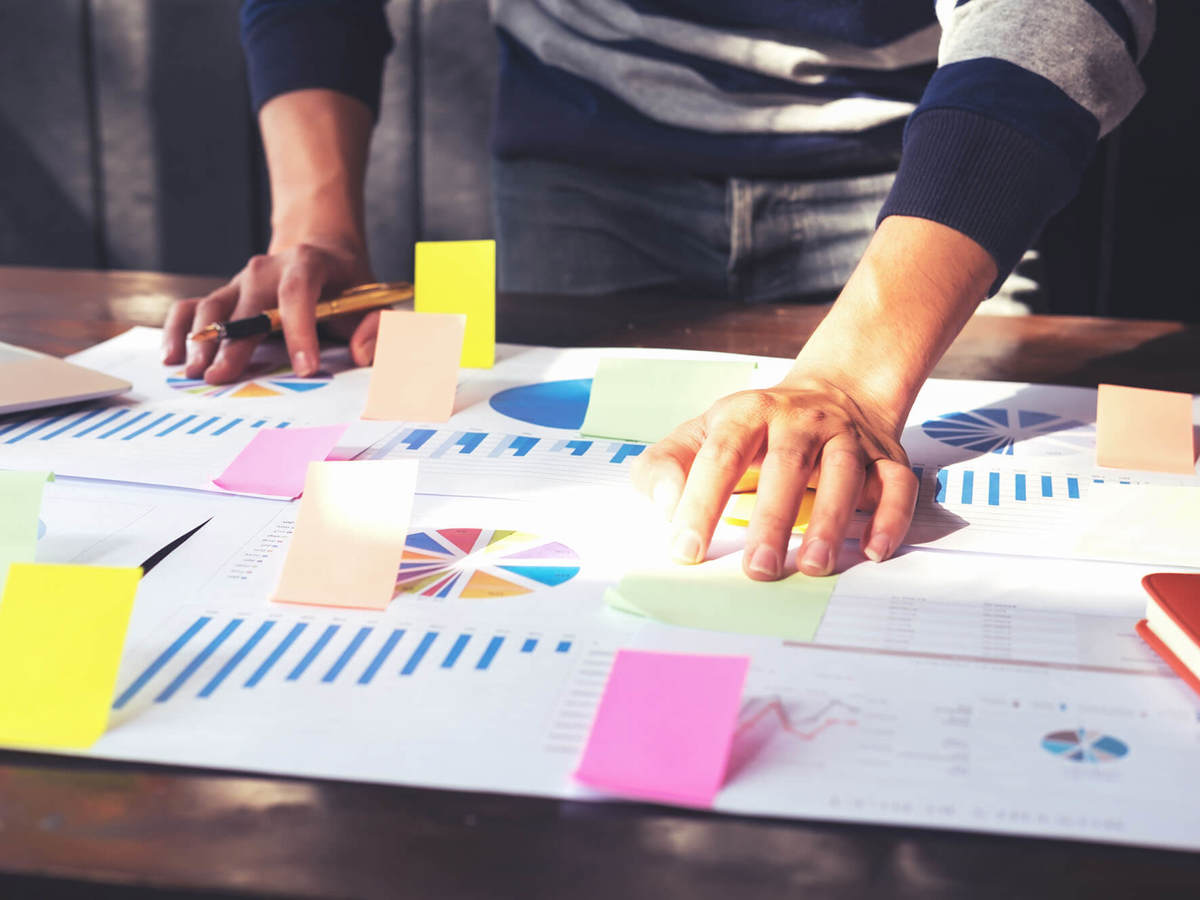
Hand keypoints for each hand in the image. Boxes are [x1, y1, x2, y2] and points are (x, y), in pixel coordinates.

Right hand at [161, 239, 376, 383]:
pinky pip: (191, 308)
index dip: (301, 329)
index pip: (299, 292)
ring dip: (201, 340)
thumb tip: (360, 353)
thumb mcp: (372, 302)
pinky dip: (177, 329)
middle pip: (247, 306)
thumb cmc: (345, 288)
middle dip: (235, 344)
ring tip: (196, 372)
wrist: (318, 253)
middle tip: (222, 378)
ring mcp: (240, 282)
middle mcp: (266, 269)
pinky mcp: (223, 296)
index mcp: (307, 263)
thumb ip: (377, 327)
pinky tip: (171, 357)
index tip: (307, 366)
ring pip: (213, 307)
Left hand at [632, 372, 918, 579]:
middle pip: (786, 465)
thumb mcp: (700, 434)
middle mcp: (799, 420)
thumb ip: (665, 466)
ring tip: (813, 566)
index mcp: (746, 414)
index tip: (686, 551)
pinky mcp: (885, 457)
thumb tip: (664, 505)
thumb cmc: (754, 430)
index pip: (720, 456)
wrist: (834, 392)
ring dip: (830, 521)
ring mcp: (846, 437)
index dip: (701, 503)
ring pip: (843, 473)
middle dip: (772, 520)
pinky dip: (890, 516)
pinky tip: (872, 550)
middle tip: (757, 570)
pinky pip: (896, 484)